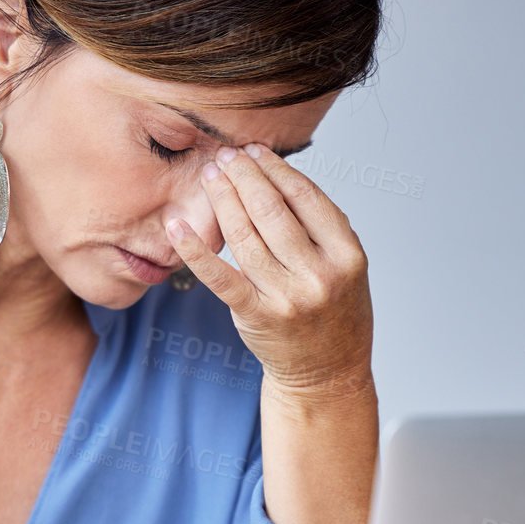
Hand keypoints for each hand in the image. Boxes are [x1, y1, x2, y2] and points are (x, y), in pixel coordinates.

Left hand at [165, 143, 372, 399]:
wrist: (328, 373)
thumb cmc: (334, 314)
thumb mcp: (346, 267)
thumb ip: (321, 228)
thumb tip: (276, 176)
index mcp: (347, 255)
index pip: (306, 198)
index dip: (276, 169)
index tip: (255, 151)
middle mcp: (319, 275)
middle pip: (273, 211)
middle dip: (244, 176)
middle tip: (225, 155)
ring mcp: (287, 297)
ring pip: (245, 236)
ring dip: (222, 200)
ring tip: (210, 176)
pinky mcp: (256, 316)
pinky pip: (219, 276)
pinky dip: (195, 249)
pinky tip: (177, 226)